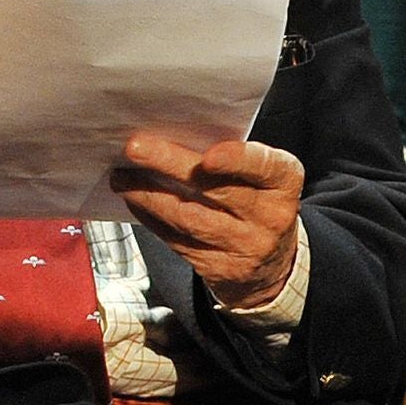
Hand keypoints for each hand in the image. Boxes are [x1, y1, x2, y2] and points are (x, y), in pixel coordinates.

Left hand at [113, 131, 302, 309]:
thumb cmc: (258, 202)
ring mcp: (244, 246)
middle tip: (135, 148)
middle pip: (216, 190)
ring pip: (189, 219)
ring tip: (122, 177)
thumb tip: (168, 134)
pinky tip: (135, 201)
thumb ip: (231, 157)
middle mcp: (269, 216)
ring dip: (148, 195)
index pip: (263, 167)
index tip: (207, 157)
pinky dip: (151, 218)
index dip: (235, 161)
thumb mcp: (261, 177)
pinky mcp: (218, 269)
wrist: (273, 265)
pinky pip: (177, 241)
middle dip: (170, 165)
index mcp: (283, 181)